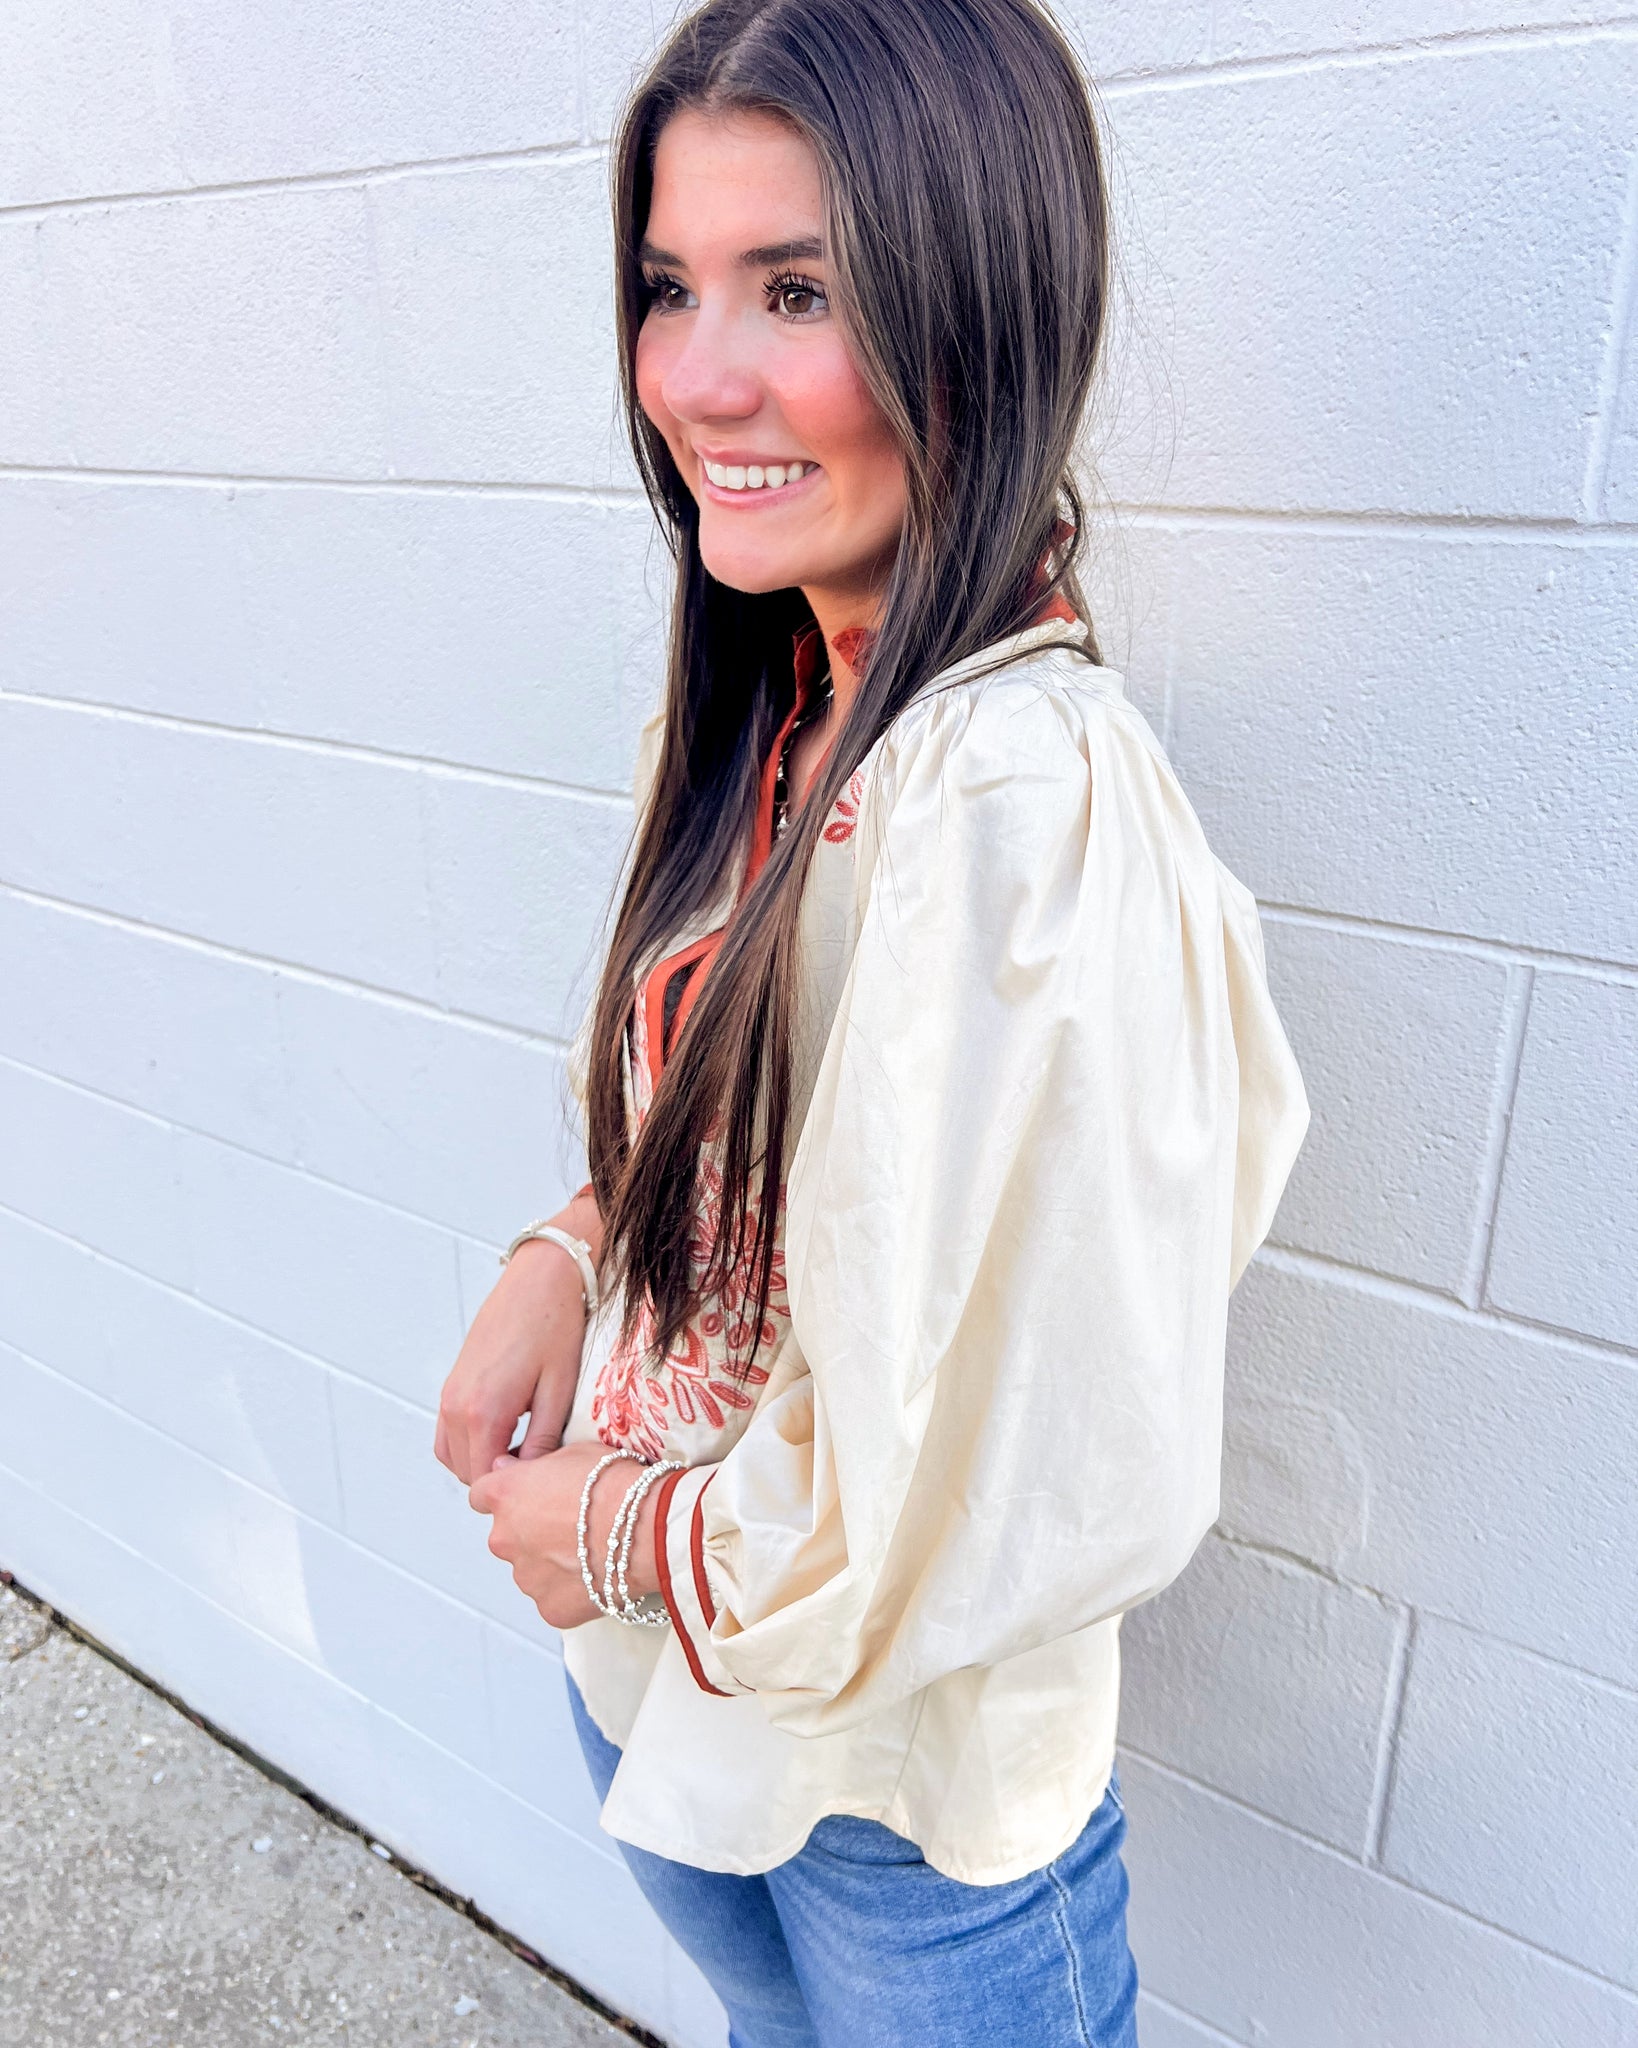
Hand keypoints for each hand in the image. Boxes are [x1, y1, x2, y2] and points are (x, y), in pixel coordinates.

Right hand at [435, 1194, 601, 1483]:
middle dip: (499, 1478)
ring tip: (525, 1450)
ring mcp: (449, 1395)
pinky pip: (449, 1433)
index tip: (547, 1479)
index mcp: (483, 1412)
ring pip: (453, 1456)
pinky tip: (508, 1432)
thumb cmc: (556, 1329)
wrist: (540, 1279)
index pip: (485, 1479)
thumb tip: (530, 1477)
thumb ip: (542, 1441)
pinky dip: (470, 1443)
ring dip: (482, 1462)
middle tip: (540, 1468)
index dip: (516, 1487)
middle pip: (467, 1472)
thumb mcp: (559, 1390)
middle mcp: (456, 1407)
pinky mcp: (452, 1384)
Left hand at [468, 1442, 663, 1629]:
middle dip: (530, 1532)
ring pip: (530, 1569)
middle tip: (569, 1525)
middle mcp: (504, 1539)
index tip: (524, 1495)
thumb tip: (511, 1472)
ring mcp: (525, 1579)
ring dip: (550, 1562)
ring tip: (590, 1551)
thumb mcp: (571, 1453)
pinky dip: (570, 1590)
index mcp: (505, 1496)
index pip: (482, 1496)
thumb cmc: (613, 1483)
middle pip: (506, 1536)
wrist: (645, 1527)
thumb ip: (533, 1468)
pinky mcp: (549, 1608)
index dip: (505, 1495)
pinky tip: (598, 1575)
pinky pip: (553, 1598)